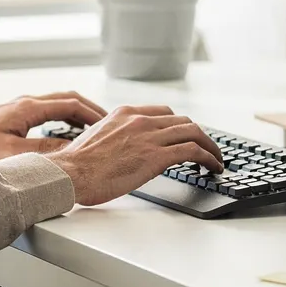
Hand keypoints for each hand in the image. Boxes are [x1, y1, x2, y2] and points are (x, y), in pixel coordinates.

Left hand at [0, 91, 107, 163]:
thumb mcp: (12, 153)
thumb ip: (43, 152)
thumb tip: (71, 153)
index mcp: (30, 108)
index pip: (72, 104)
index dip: (94, 115)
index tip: (110, 126)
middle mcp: (29, 102)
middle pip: (70, 100)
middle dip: (92, 112)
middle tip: (110, 126)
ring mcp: (23, 107)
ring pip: (61, 104)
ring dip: (79, 115)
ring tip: (95, 131)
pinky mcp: (17, 115)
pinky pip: (50, 111)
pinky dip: (66, 119)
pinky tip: (69, 134)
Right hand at [44, 105, 223, 205]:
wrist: (70, 173)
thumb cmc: (76, 165)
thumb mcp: (97, 139)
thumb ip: (116, 138)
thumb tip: (125, 152)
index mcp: (124, 113)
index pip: (163, 113)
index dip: (178, 126)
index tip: (184, 136)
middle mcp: (140, 120)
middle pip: (182, 121)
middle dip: (198, 135)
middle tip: (205, 148)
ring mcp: (149, 136)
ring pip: (193, 132)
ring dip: (209, 146)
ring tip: (215, 159)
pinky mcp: (157, 156)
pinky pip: (193, 151)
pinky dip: (209, 157)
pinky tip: (213, 167)